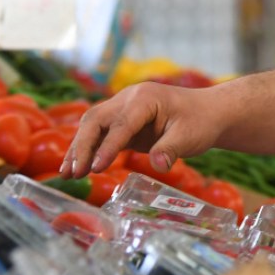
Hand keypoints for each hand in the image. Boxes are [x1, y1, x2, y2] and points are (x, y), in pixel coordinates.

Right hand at [61, 81, 221, 178]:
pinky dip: (87, 149)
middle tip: (73, 174)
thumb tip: (159, 165)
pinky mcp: (122, 121)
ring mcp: (123, 108)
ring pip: (92, 125)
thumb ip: (171, 149)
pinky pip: (99, 133)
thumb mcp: (190, 136)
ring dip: (79, 149)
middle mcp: (129, 99)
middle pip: (96, 120)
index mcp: (145, 98)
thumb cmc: (200, 121)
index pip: (121, 124)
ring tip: (66, 175)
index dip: (107, 147)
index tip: (96, 168)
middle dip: (82, 147)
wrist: (208, 112)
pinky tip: (77, 168)